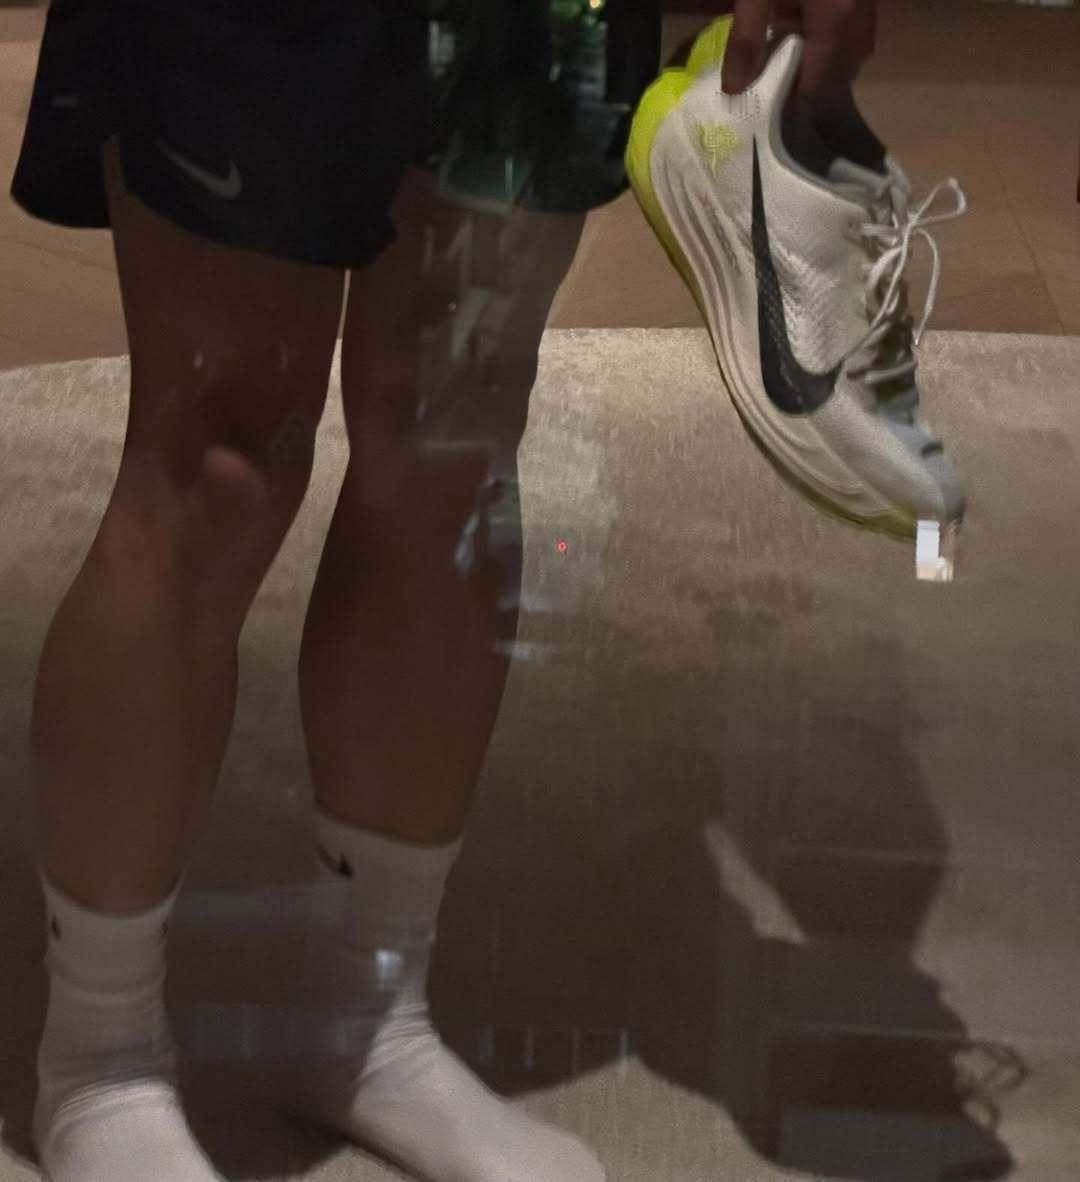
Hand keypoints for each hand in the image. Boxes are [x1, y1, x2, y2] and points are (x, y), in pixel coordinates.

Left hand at [721, 0, 876, 99]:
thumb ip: (747, 36)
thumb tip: (735, 89)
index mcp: (834, 20)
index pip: (818, 84)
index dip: (794, 104)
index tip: (770, 114)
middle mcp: (859, 12)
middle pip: (842, 69)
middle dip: (814, 85)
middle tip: (779, 91)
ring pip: (854, 45)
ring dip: (827, 60)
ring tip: (790, 63)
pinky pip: (855, 20)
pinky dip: (834, 33)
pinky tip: (804, 27)